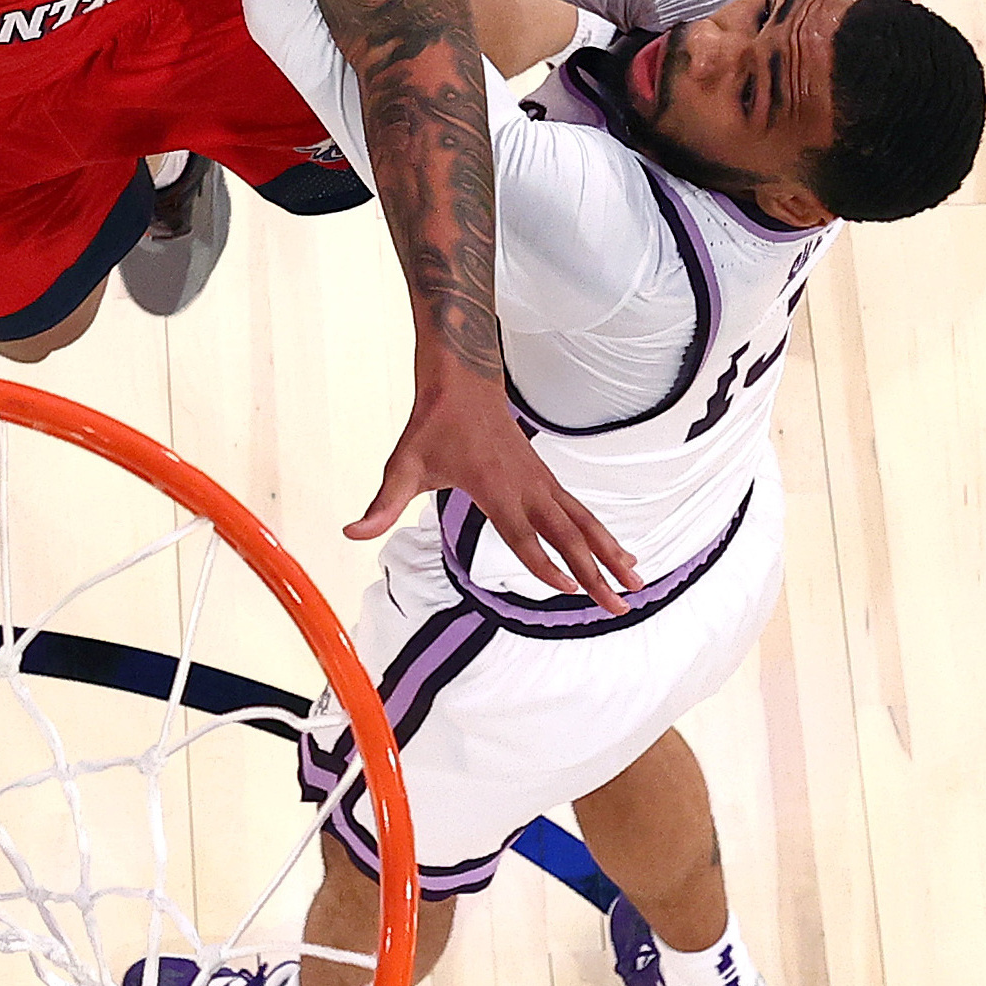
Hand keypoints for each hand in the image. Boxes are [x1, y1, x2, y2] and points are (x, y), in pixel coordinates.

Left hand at [353, 363, 634, 609]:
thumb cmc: (432, 425)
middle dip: (595, 574)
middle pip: (568, 537)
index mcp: (495, 489)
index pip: (525, 537)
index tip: (568, 592)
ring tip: (635, 582)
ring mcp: (541, 481)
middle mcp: (526, 487)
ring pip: (583, 523)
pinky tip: (618, 552)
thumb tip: (351, 532)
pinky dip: (602, 533)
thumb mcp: (403, 466)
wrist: (461, 379)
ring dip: (610, 553)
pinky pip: (580, 510)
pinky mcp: (545, 477)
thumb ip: (382, 506)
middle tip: (618, 606)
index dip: (545, 566)